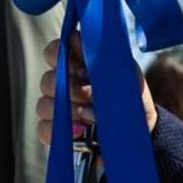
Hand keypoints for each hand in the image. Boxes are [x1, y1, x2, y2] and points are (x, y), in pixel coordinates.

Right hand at [38, 36, 159, 146]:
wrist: (138, 133)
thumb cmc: (132, 99)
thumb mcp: (127, 76)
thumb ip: (104, 59)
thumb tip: (78, 49)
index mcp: (77, 65)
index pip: (54, 51)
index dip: (60, 56)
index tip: (80, 67)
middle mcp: (63, 84)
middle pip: (47, 80)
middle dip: (72, 90)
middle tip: (92, 97)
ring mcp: (57, 108)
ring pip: (43, 104)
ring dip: (69, 111)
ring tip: (93, 117)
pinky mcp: (56, 132)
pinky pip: (43, 128)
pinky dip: (59, 131)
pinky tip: (80, 131)